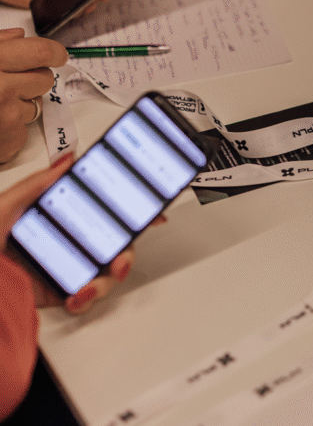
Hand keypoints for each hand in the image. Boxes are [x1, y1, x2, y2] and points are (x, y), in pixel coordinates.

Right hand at [0, 28, 67, 162]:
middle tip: (9, 79)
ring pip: (35, 104)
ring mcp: (7, 117)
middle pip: (45, 78)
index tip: (57, 54)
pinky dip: (11, 127)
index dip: (54, 52)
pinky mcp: (8, 140)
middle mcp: (2, 89)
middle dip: (32, 77)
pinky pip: (24, 129)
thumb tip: (18, 36)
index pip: (42, 52)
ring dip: (19, 103)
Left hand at [0, 155, 146, 313]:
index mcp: (55, 215)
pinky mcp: (57, 292)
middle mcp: (66, 240)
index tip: (150, 210)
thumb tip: (67, 162)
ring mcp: (65, 267)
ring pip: (104, 273)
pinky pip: (84, 297)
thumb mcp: (5, 207)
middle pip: (112, 243)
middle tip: (121, 260)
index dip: (129, 208)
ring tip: (90, 286)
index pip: (99, 207)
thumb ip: (35, 185)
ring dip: (105, 281)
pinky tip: (75, 297)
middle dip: (126, 253)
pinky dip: (85, 300)